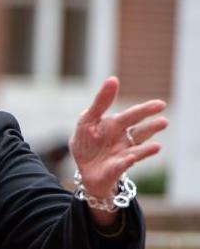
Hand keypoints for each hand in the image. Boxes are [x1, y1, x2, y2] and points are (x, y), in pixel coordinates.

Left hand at [70, 76, 166, 198]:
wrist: (84, 167)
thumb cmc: (87, 141)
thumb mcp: (87, 119)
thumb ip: (100, 102)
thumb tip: (113, 79)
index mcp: (118, 125)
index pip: (133, 115)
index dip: (145, 110)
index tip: (160, 105)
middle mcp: (125, 139)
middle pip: (140, 132)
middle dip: (151, 127)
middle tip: (163, 121)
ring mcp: (123, 154)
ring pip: (137, 150)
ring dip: (146, 149)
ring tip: (157, 147)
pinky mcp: (116, 168)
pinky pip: (123, 165)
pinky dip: (127, 161)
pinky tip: (131, 157)